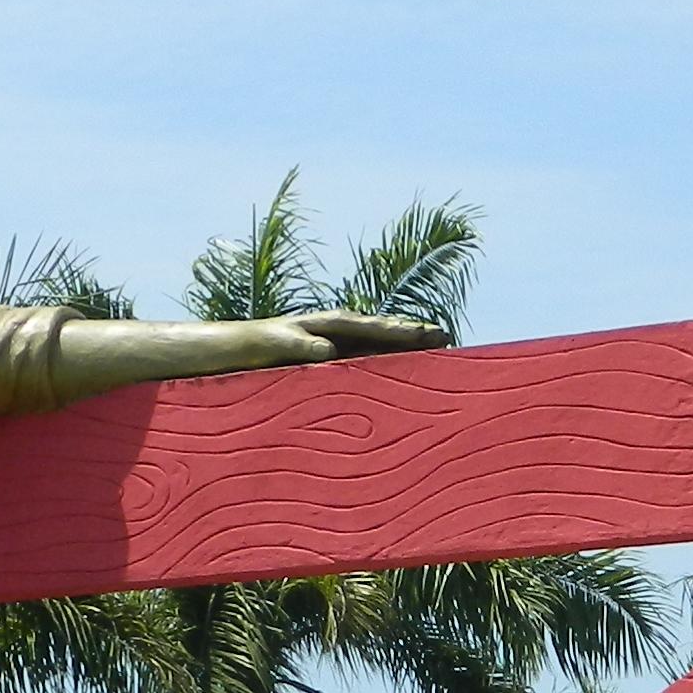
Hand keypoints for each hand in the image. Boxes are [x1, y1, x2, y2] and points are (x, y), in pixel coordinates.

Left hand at [276, 312, 450, 358]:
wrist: (244, 347)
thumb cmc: (261, 344)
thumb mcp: (279, 344)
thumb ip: (303, 346)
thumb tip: (328, 350)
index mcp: (335, 323)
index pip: (378, 328)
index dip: (407, 332)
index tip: (433, 334)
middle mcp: (344, 330)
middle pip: (388, 332)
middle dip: (418, 334)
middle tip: (448, 337)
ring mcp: (343, 343)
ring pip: (383, 344)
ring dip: (409, 347)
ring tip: (437, 348)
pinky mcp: (337, 358)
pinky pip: (370, 359)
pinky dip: (390, 361)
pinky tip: (405, 369)